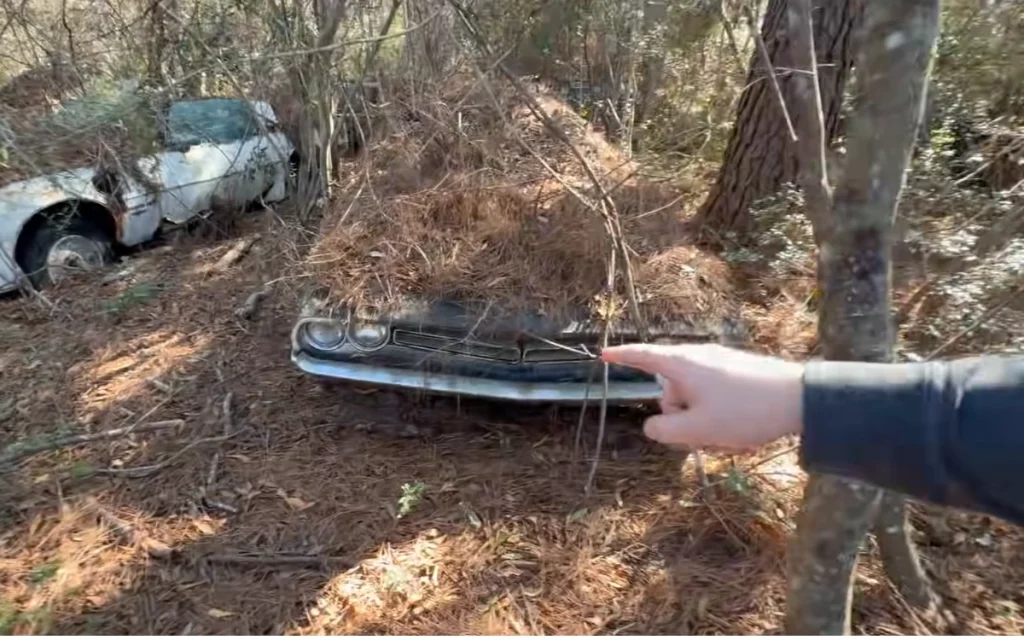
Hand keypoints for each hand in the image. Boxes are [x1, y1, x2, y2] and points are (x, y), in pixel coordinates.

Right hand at [601, 343, 804, 449]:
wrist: (803, 399)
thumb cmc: (745, 412)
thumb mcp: (697, 429)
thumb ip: (664, 430)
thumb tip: (654, 425)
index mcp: (683, 365)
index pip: (644, 357)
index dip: (622, 357)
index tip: (604, 354)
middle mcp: (699, 359)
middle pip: (671, 392)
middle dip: (682, 419)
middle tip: (706, 436)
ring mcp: (721, 365)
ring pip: (696, 401)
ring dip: (706, 425)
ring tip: (733, 438)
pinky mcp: (739, 375)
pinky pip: (717, 401)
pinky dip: (723, 420)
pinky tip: (747, 435)